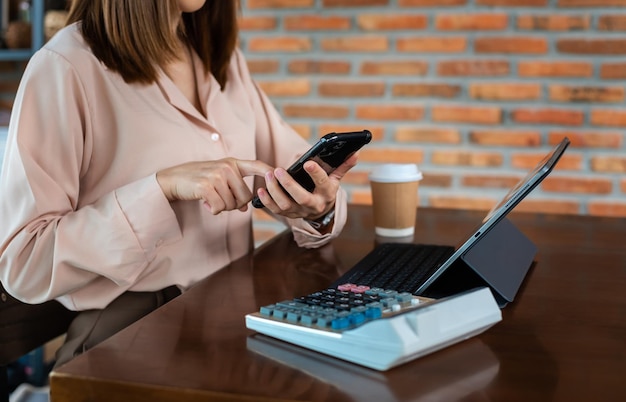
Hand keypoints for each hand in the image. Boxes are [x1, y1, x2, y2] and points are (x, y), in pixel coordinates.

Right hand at [156, 158, 271, 213]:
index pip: (256, 165)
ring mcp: (216, 175)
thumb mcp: (217, 179)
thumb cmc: (197, 180)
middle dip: (235, 205)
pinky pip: (219, 207)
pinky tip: (204, 203)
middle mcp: (226, 167)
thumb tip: (245, 208)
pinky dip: (212, 210)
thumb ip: (233, 189)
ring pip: (232, 205)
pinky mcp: (206, 186)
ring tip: (209, 198)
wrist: (172, 179)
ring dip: (221, 207)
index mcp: (232, 163)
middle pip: (246, 197)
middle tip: (220, 200)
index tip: (279, 173)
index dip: (269, 170)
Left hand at [255, 152, 358, 220]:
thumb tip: (355, 152)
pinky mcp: (288, 214)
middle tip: (278, 170)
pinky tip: (261, 190)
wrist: (320, 212)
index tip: (308, 162)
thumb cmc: (325, 190)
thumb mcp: (335, 179)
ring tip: (268, 175)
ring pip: (286, 205)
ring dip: (275, 191)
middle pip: (302, 198)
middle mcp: (314, 205)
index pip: (322, 183)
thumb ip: (343, 166)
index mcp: (326, 193)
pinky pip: (276, 210)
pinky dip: (267, 201)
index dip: (316, 173)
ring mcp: (300, 211)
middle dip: (289, 184)